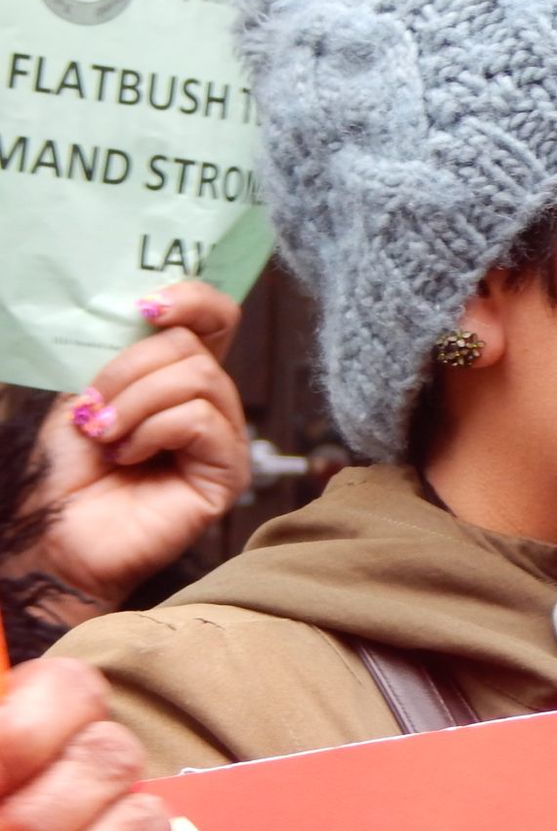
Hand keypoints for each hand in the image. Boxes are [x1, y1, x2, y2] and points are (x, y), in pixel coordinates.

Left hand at [21, 282, 251, 616]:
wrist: (53, 531)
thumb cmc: (63, 469)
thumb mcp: (86, 389)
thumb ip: (121, 351)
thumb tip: (145, 312)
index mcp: (178, 380)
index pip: (216, 321)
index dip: (192, 299)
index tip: (144, 308)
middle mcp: (210, 407)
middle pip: (195, 348)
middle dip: (131, 370)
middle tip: (94, 409)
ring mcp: (224, 441)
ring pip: (200, 380)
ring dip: (136, 402)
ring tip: (106, 436)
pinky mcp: (229, 475)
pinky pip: (202, 421)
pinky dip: (154, 431)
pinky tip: (129, 456)